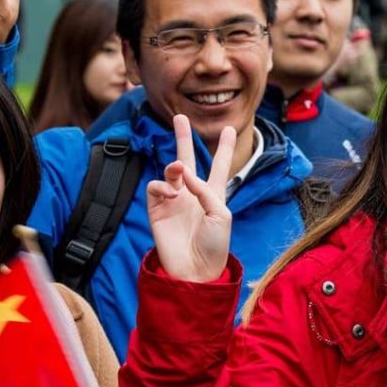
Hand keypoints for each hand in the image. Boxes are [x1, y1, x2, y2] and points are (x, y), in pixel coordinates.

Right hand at [146, 115, 234, 282]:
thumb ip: (206, 190)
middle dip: (183, 138)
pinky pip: (155, 187)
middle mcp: (193, 194)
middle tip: (180, 117)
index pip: (219, 166)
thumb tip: (183, 172)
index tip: (230, 129)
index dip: (224, 148)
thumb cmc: (215, 245)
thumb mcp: (222, 215)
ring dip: (174, 166)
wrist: (195, 269)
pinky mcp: (157, 209)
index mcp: (214, 194)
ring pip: (170, 170)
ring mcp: (174, 200)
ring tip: (178, 170)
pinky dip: (162, 185)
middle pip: (187, 159)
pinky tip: (171, 193)